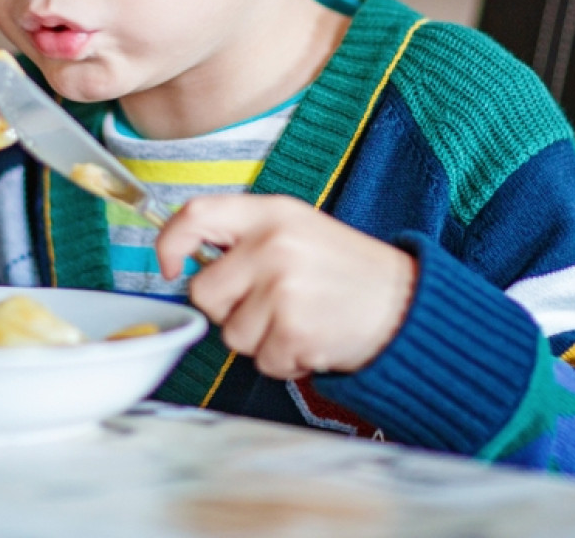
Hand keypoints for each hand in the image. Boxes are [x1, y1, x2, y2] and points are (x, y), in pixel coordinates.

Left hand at [155, 196, 415, 379]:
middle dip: (228, 309)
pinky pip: (261, 360)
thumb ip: (246, 237)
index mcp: (271, 213)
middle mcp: (272, 245)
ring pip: (231, 334)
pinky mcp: (294, 330)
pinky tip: (313, 338)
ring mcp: (282, 288)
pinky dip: (285, 360)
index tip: (168, 266)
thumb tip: (187, 256)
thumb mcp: (298, 229)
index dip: (169, 243)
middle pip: (204, 292)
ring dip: (261, 338)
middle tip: (271, 303)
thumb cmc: (347, 272)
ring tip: (301, 318)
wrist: (406, 304)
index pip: (195, 214)